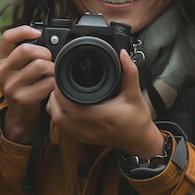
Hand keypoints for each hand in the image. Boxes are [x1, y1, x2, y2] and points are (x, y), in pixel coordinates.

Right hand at [0, 25, 54, 142]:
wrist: (21, 115)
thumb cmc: (25, 86)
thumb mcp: (19, 68)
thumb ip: (27, 53)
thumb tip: (48, 38)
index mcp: (1, 60)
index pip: (8, 37)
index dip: (24, 31)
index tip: (37, 33)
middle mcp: (2, 71)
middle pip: (27, 50)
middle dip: (45, 53)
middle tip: (49, 60)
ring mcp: (11, 86)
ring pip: (40, 65)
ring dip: (52, 69)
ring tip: (51, 75)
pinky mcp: (22, 98)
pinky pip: (47, 83)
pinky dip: (54, 83)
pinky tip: (51, 86)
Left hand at [46, 50, 163, 157]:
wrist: (139, 140)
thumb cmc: (138, 119)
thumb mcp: (135, 94)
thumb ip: (130, 73)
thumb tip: (123, 54)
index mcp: (102, 116)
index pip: (72, 108)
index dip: (61, 94)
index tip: (61, 80)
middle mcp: (91, 128)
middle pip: (59, 116)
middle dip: (54, 99)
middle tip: (57, 85)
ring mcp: (86, 136)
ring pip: (58, 124)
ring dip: (55, 108)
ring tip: (59, 94)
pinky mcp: (84, 139)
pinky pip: (63, 129)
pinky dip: (59, 117)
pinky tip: (64, 107)